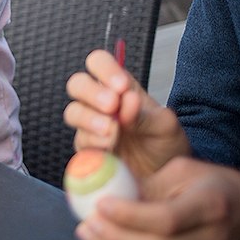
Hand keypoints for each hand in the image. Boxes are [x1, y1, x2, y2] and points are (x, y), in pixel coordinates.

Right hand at [64, 49, 188, 176]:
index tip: (121, 86)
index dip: (104, 69)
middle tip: (112, 106)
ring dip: (89, 118)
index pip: (98, 63)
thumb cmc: (165, 145)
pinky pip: (80, 141)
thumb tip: (127, 100)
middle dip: (92, 92)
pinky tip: (110, 146)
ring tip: (112, 130)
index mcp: (118, 87)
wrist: (166, 177)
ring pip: (73, 112)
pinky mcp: (87, 150)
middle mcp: (99, 103)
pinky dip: (94, 142)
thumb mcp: (166, 126)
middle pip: (77, 84)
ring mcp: (90, 126)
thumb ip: (146, 113)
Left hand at [75, 157, 239, 239]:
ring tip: (88, 232)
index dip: (130, 215)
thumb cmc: (220, 186)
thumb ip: (149, 183)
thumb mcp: (186, 171)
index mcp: (209, 205)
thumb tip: (107, 187)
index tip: (101, 203)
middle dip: (115, 237)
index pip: (166, 218)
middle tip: (86, 222)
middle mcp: (209, 237)